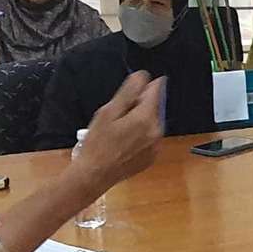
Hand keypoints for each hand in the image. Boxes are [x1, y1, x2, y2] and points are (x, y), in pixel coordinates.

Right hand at [71, 70, 162, 188]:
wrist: (95, 175)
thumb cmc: (97, 143)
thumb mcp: (108, 112)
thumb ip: (129, 92)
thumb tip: (144, 76)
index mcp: (146, 118)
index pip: (156, 89)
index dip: (143, 87)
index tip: (129, 93)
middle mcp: (157, 131)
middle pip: (155, 105)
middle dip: (140, 104)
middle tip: (118, 115)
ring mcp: (157, 146)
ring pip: (153, 121)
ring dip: (141, 119)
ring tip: (120, 130)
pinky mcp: (153, 156)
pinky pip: (151, 136)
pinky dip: (142, 133)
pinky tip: (125, 141)